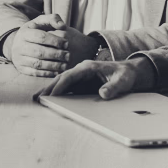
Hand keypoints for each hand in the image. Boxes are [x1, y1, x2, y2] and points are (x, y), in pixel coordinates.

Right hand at [5, 14, 71, 76]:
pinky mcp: (21, 69)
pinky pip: (35, 73)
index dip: (55, 41)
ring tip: (65, 65)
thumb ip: (53, 19)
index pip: (41, 37)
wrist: (18, 43)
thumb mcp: (41, 21)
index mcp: (24, 33)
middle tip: (68, 56)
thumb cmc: (35, 30)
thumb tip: (62, 26)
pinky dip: (47, 73)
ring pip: (37, 64)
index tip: (67, 43)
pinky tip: (57, 72)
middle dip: (56, 54)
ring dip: (53, 65)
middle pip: (39, 52)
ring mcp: (19, 59)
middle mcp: (19, 46)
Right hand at [37, 57, 157, 99]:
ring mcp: (80, 77)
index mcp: (88, 67)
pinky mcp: (81, 84)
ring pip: (62, 83)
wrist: (129, 72)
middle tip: (38, 97)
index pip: (70, 76)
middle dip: (49, 87)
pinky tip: (49, 99)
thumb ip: (113, 87)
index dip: (60, 85)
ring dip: (50, 90)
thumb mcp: (123, 81)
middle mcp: (82, 71)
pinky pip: (67, 89)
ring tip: (38, 99)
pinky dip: (57, 93)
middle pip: (62, 78)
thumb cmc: (125, 75)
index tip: (52, 94)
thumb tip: (102, 94)